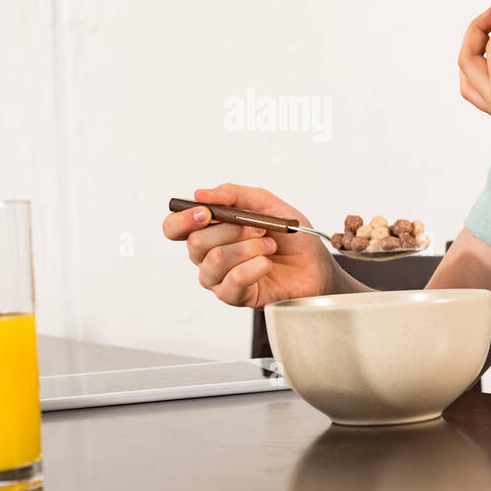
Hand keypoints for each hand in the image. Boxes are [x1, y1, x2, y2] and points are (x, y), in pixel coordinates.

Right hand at [162, 183, 335, 308]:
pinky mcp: (236, 297)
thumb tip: (200, 194)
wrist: (316, 263)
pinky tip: (267, 264)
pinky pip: (232, 282)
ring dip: (247, 248)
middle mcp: (208, 256)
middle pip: (196, 243)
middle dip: (233, 230)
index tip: (205, 213)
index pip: (174, 228)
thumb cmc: (290, 235)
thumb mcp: (265, 203)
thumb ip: (233, 195)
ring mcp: (220, 279)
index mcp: (210, 231)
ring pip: (213, 261)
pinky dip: (253, 267)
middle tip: (260, 229)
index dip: (182, 220)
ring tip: (270, 246)